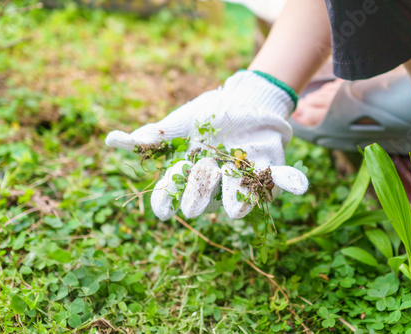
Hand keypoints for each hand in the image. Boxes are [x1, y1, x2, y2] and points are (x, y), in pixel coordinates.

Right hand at [105, 71, 308, 219]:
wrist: (244, 98)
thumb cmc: (209, 113)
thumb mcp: (181, 121)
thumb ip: (153, 135)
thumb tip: (111, 140)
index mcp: (194, 170)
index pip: (174, 189)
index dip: (167, 201)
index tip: (162, 214)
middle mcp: (218, 179)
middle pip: (206, 193)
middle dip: (201, 196)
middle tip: (196, 200)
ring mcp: (244, 174)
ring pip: (241, 193)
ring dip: (240, 198)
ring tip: (238, 205)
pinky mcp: (270, 166)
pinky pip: (280, 178)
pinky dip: (290, 181)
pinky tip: (299, 185)